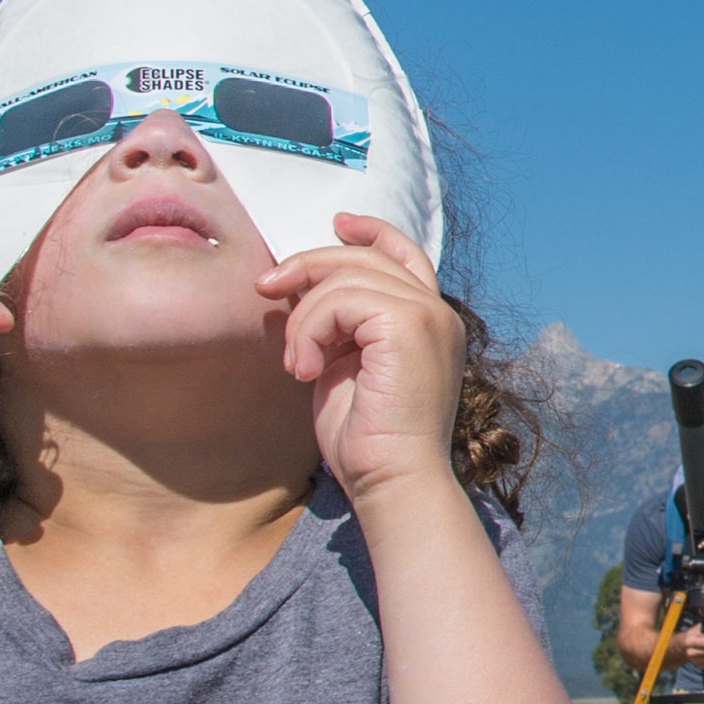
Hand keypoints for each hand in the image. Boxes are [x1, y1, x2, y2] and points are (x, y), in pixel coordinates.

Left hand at [252, 216, 463, 508]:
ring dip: (303, 318)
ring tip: (296, 363)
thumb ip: (340, 325)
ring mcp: (428, 316)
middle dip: (307, 265)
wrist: (391, 480)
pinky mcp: (408, 325)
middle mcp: (438, 312)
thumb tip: (303, 287)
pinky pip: (340, 301)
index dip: (370, 231)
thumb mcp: (346, 366)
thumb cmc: (366, 440)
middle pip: (364, 257)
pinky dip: (309, 330)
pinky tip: (304, 369)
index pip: (405, 254)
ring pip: (346, 278)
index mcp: (429, 322)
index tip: (337, 223)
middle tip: (265, 289)